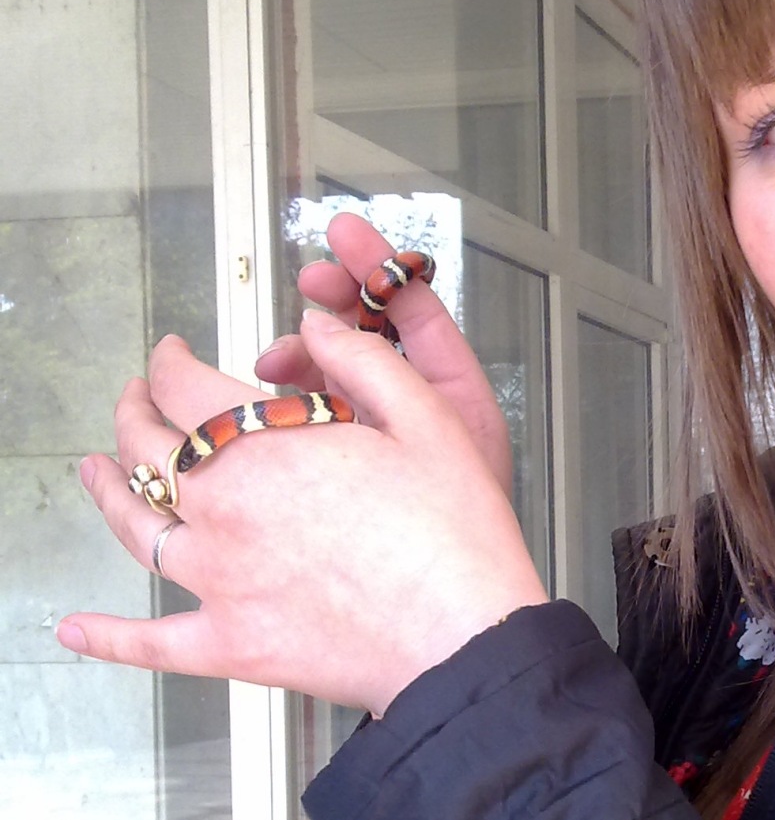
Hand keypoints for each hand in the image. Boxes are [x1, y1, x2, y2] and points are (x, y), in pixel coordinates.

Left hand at [58, 310, 547, 714]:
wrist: (464, 640)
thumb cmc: (455, 536)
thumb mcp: (428, 419)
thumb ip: (362, 361)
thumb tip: (314, 326)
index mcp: (264, 446)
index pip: (183, 387)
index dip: (167, 362)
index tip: (172, 354)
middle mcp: (222, 508)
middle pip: (148, 448)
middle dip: (134, 413)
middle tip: (138, 401)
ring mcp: (215, 580)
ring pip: (134, 528)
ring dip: (107, 492)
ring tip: (96, 472)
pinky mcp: (227, 646)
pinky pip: (148, 643)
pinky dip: (105, 637)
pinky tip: (74, 629)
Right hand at [256, 211, 513, 496]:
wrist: (453, 590)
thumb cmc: (463, 508)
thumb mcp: (446, 411)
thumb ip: (405, 345)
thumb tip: (333, 310)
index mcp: (447, 384)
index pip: (412, 303)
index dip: (377, 262)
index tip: (340, 229)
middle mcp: (406, 402)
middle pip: (360, 329)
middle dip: (330, 303)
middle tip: (307, 287)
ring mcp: (366, 430)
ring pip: (323, 369)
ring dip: (298, 355)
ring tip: (278, 362)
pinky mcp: (333, 459)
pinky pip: (303, 409)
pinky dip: (284, 396)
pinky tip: (267, 393)